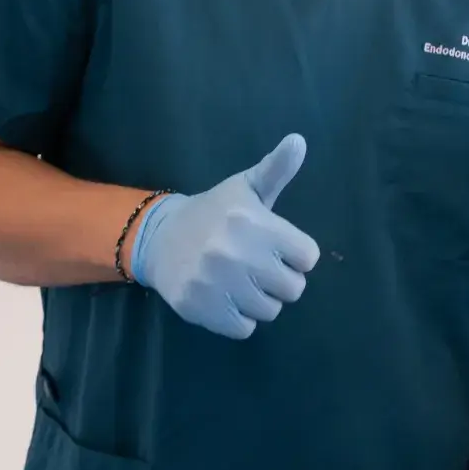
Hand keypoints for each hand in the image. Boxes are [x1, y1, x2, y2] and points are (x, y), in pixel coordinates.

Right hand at [130, 135, 320, 340]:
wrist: (160, 237)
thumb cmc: (214, 212)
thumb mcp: (246, 188)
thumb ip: (277, 169)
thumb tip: (299, 140)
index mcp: (254, 221)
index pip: (308, 257)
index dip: (297, 254)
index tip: (277, 247)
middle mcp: (236, 252)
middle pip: (293, 288)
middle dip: (281, 279)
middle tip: (260, 267)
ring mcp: (216, 283)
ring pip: (270, 311)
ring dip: (261, 300)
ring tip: (242, 281)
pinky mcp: (200, 308)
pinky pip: (244, 329)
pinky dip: (239, 318)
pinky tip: (227, 297)